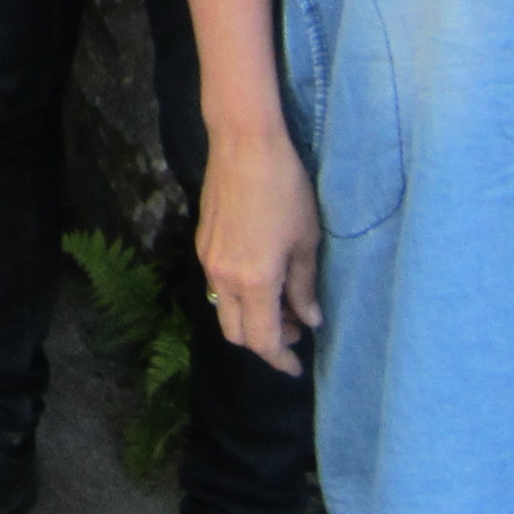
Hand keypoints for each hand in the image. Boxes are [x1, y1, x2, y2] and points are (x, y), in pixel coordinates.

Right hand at [197, 127, 321, 376]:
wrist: (243, 145)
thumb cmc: (285, 189)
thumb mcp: (306, 241)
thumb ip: (304, 286)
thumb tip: (309, 319)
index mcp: (253, 282)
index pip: (263, 340)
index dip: (281, 359)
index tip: (298, 367)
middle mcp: (223, 279)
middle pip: (236, 334)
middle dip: (265, 342)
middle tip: (296, 330)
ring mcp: (208, 261)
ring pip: (224, 311)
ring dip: (250, 319)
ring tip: (283, 303)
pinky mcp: (203, 244)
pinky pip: (218, 287)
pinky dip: (239, 297)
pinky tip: (262, 278)